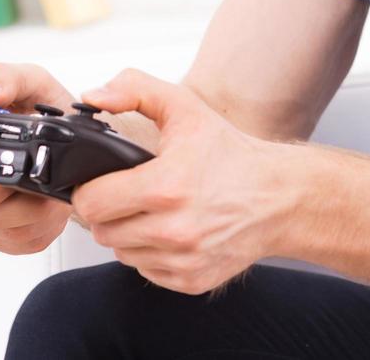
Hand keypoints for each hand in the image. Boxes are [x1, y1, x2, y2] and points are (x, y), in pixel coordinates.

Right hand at [0, 62, 78, 254]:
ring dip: (34, 214)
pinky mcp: (1, 235)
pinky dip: (41, 227)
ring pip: (0, 231)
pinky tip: (50, 207)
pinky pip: (19, 243)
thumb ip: (6, 78)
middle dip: (15, 204)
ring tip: (53, 191)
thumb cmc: (43, 109)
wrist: (75, 138)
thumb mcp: (31, 82)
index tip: (15, 172)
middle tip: (42, 186)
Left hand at [70, 68, 292, 295]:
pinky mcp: (190, 280)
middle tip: (128, 193)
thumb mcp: (185, 107)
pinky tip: (169, 230)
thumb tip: (94, 96)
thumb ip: (134, 89)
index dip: (90, 189)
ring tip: (152, 210)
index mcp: (166, 186)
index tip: (101, 181)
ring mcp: (182, 259)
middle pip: (101, 231)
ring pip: (121, 253)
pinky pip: (146, 270)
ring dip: (128, 233)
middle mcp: (173, 229)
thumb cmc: (232, 155)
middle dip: (108, 211)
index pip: (91, 203)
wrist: (279, 197)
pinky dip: (151, 252)